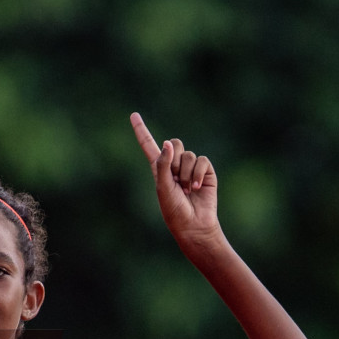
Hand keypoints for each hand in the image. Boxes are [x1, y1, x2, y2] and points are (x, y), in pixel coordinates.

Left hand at [130, 112, 221, 252]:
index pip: (148, 145)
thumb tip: (166, 143)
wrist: (193, 224)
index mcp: (158, 168)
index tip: (133, 115)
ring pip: (188, 154)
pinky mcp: (205, 171)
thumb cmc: (173, 210)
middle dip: (174, 158)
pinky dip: (197, 174)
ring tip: (185, 190)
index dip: (141, 130)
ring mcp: (190, 167)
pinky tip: (195, 188)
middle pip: (174, 143)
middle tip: (175, 179)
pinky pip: (202, 160)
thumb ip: (163, 164)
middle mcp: (174, 165)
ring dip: (185, 173)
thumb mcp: (163, 187)